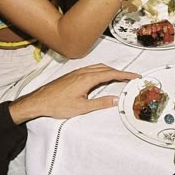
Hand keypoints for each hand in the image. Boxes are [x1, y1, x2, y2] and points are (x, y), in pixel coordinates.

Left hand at [9, 64, 139, 123]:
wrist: (40, 100)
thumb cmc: (58, 104)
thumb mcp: (82, 107)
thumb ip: (100, 102)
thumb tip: (116, 100)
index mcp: (87, 78)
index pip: (111, 74)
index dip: (124, 74)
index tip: (135, 76)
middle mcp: (83, 72)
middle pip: (106, 68)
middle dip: (119, 72)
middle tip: (130, 78)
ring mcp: (78, 72)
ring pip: (99, 67)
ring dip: (110, 71)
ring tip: (119, 78)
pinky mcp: (73, 74)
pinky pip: (92, 69)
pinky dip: (101, 71)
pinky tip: (101, 77)